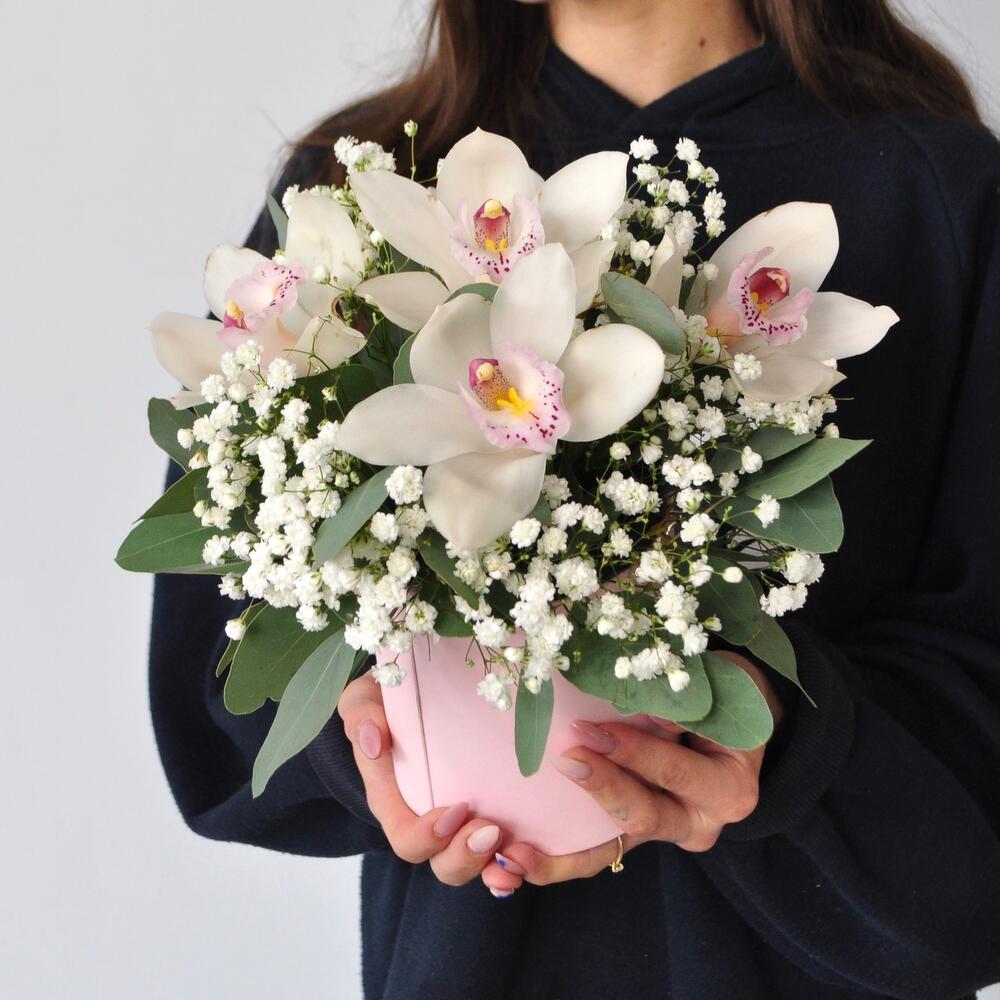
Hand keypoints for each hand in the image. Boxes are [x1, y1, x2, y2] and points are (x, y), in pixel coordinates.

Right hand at [338, 673, 505, 888]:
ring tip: (514, 850)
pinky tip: (531, 854)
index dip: (428, 837)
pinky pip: (505, 847)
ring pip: (476, 863)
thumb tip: (373, 741)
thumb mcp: (364, 700)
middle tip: (491, 831)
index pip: (407, 838)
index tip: (454, 810)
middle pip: (443, 862)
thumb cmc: (385, 700)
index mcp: (395, 801)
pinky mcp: (493, 809)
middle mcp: (428, 820)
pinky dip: (519, 859)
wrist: (417, 689)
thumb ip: (361, 716)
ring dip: (494, 863)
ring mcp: (463, 820)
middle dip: (466, 857)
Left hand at [481, 652, 781, 895]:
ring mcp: (663, 831)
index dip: (635, 752)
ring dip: (563, 855)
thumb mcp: (715, 690)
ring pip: (613, 850)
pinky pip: (596, 853)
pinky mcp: (633, 834)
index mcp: (727, 787)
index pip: (677, 771)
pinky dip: (557, 861)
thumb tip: (642, 707)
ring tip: (517, 855)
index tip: (593, 730)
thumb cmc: (722, 695)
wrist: (731, 720)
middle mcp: (698, 820)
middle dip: (601, 788)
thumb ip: (682, 703)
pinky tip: (516, 862)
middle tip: (565, 758)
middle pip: (645, 815)